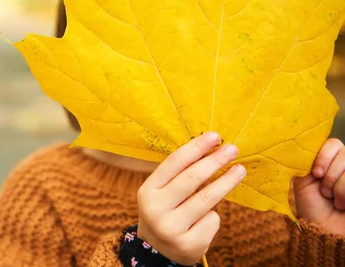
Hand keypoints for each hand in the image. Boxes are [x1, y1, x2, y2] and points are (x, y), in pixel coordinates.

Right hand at [137, 132, 244, 264]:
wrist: (157, 251)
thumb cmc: (165, 211)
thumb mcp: (161, 192)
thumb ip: (179, 174)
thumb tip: (211, 148)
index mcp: (148, 191)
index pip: (174, 163)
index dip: (196, 147)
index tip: (215, 136)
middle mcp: (156, 209)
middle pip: (191, 179)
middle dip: (215, 161)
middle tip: (232, 149)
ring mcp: (172, 228)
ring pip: (207, 199)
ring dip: (227, 182)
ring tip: (239, 170)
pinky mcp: (189, 244)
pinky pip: (211, 220)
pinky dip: (213, 216)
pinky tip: (205, 219)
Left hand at [293, 138, 344, 234]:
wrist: (323, 230)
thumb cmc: (312, 206)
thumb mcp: (303, 180)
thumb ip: (307, 161)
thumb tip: (307, 146)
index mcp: (330, 160)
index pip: (333, 144)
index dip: (324, 156)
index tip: (315, 173)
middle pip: (344, 154)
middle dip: (330, 176)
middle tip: (324, 192)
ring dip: (338, 187)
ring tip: (334, 200)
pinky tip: (343, 204)